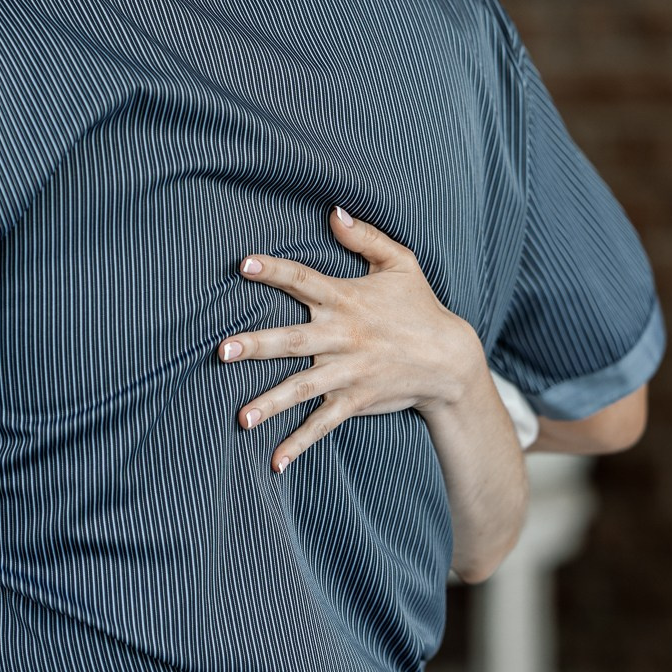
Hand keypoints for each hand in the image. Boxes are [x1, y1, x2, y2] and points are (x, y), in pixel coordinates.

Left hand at [218, 207, 484, 471]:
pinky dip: (299, 442)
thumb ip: (365, 236)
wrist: (450, 359)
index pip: (304, 281)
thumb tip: (333, 210)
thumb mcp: (401, 262)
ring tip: (241, 417)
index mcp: (347, 300)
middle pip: (292, 340)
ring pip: (303, 388)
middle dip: (256, 346)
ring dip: (270, 402)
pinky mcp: (356, 400)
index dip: (274, 271)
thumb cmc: (420, 306)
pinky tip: (275, 460)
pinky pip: (323, 423)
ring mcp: (348, 372)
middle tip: (221, 351)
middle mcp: (343, 337)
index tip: (244, 264)